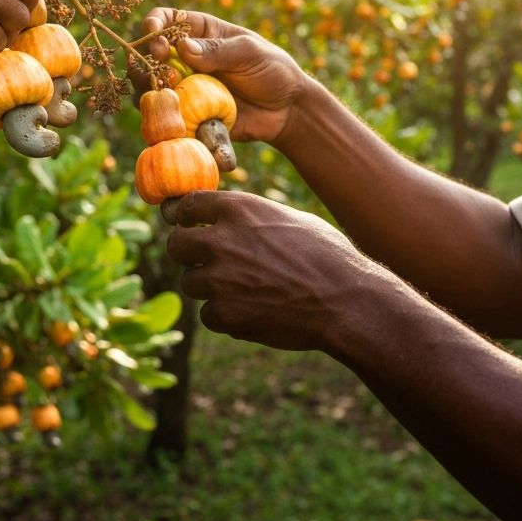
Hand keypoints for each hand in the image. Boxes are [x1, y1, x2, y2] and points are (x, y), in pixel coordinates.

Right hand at [139, 8, 308, 145]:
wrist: (287, 112)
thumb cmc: (272, 71)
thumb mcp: (251, 53)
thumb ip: (219, 50)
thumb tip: (182, 47)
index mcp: (200, 32)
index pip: (166, 20)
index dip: (154, 24)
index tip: (155, 34)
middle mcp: (185, 58)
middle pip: (149, 54)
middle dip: (146, 59)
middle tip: (161, 66)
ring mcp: (184, 86)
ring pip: (149, 85)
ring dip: (148, 86)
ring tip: (166, 90)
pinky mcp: (187, 114)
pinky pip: (163, 114)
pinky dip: (159, 114)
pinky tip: (171, 114)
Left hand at [167, 190, 389, 352]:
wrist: (346, 301)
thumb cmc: (328, 256)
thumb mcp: (290, 219)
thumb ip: (251, 218)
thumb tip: (227, 218)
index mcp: (239, 209)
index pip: (188, 204)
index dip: (188, 217)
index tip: (191, 225)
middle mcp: (221, 240)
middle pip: (175, 244)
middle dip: (186, 252)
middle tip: (202, 261)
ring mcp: (218, 279)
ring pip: (189, 282)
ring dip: (208, 287)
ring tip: (242, 290)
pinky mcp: (223, 313)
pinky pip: (208, 314)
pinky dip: (225, 316)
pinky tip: (252, 311)